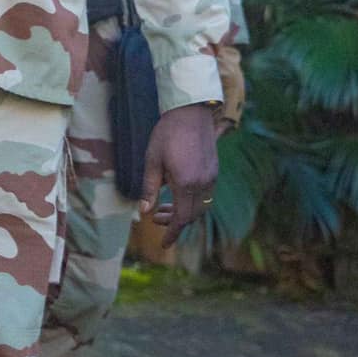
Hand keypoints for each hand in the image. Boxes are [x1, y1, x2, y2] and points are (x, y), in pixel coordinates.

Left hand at [139, 103, 218, 245]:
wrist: (191, 112)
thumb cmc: (167, 134)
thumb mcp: (152, 161)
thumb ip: (149, 189)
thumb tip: (144, 212)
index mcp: (186, 183)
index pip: (181, 218)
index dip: (172, 233)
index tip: (164, 244)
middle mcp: (203, 183)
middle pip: (192, 215)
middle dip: (175, 222)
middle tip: (156, 218)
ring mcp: (211, 176)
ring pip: (200, 206)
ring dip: (184, 211)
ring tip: (164, 207)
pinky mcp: (214, 169)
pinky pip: (205, 194)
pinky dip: (192, 201)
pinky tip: (177, 192)